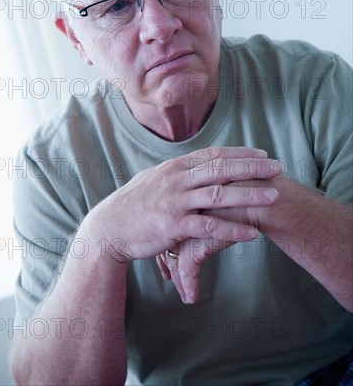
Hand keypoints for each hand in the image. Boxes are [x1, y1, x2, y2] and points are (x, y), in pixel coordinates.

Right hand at [93, 146, 280, 263]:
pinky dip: (231, 230)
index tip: (263, 155)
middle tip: (277, 168)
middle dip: (251, 168)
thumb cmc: (135, 203)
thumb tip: (198, 164)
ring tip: (273, 196)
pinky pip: (208, 227)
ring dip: (248, 196)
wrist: (110, 226)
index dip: (240, 154)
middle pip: (220, 169)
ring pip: (218, 195)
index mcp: (176, 167)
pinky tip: (251, 233)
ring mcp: (175, 202)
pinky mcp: (172, 225)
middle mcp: (177, 180)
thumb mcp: (156, 179)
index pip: (214, 155)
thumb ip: (179, 172)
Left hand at [157, 178, 281, 303]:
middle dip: (165, 259)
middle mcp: (181, 211)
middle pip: (166, 240)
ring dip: (178, 278)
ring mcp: (187, 227)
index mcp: (185, 195)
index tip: (166, 252)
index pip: (169, 220)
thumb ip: (218, 198)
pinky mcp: (197, 242)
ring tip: (184, 294)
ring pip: (174, 257)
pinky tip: (192, 297)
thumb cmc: (250, 189)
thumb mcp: (228, 192)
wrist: (261, 192)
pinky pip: (187, 268)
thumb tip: (219, 204)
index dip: (167, 239)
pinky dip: (189, 285)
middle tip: (167, 275)